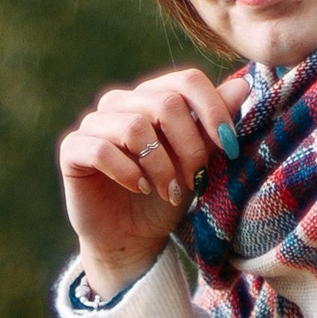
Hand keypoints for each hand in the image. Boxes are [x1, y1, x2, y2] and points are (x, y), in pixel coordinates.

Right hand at [58, 66, 238, 297]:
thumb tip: (243, 84)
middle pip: (164, 103)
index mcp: (153, 96)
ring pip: (134, 126)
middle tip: (196, 179)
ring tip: (169, 191)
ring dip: (160, 165)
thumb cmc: (167, 196)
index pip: (186, 80)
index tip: (230, 146)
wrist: (132, 237)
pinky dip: (128, 173)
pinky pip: (102, 150)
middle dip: (190, 146)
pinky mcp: (73, 150)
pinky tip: (139, 189)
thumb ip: (215, 127)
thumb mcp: (199, 164)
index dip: (213, 110)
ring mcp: (94, 123)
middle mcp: (121, 102)